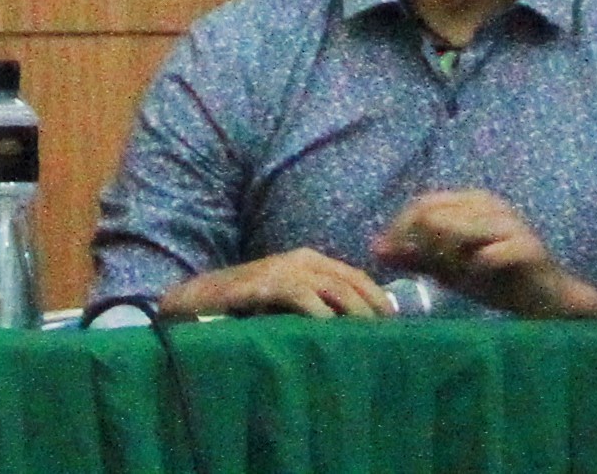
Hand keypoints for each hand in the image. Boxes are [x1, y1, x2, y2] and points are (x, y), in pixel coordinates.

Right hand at [162, 248, 397, 319]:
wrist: (201, 298)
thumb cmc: (247, 304)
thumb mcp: (288, 300)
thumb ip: (316, 303)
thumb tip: (353, 328)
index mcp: (310, 260)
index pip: (356, 275)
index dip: (378, 297)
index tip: (395, 323)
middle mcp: (302, 259)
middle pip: (351, 281)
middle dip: (373, 308)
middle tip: (389, 335)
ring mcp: (284, 269)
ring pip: (334, 288)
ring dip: (355, 312)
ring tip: (369, 336)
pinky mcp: (266, 283)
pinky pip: (303, 296)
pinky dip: (320, 312)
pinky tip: (331, 329)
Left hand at [376, 190, 596, 320]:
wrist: (548, 300)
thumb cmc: (497, 280)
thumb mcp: (450, 270)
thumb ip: (416, 257)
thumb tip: (375, 249)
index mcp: (471, 201)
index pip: (422, 204)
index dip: (398, 229)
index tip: (385, 256)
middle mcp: (490, 203)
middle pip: (433, 215)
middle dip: (421, 247)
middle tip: (428, 273)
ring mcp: (510, 222)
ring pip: (455, 232)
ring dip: (448, 261)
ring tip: (457, 278)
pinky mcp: (527, 247)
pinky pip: (486, 255)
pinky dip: (475, 272)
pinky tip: (478, 282)